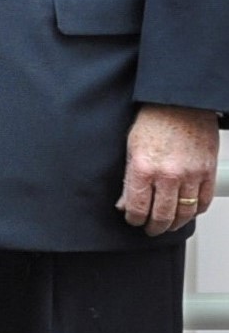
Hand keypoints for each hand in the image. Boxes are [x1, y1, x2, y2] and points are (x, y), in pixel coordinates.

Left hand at [117, 103, 220, 235]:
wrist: (181, 103)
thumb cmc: (153, 121)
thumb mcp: (130, 148)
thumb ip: (129, 179)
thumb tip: (125, 203)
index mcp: (143, 168)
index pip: (138, 208)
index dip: (134, 219)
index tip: (133, 220)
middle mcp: (168, 175)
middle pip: (162, 216)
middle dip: (154, 227)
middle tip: (150, 229)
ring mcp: (191, 175)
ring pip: (185, 212)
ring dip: (175, 223)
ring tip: (168, 225)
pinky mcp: (208, 172)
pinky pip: (203, 201)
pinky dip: (195, 210)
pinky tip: (187, 211)